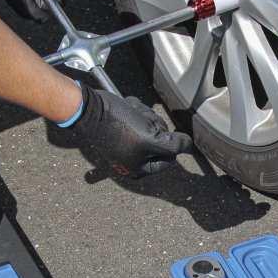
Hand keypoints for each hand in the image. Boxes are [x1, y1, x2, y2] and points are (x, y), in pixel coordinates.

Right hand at [66, 84, 192, 177]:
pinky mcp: (122, 128)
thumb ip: (174, 146)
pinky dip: (136, 110)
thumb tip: (188, 146)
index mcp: (138, 169)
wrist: (90, 108)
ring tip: (131, 115)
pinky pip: (140, 117)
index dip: (167, 144)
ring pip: (152, 126)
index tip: (154, 135)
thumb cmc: (118, 126)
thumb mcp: (151, 139)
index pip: (169, 159)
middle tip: (139, 124)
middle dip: (153, 126)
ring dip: (144, 116)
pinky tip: (126, 109)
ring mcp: (127, 143)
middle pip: (161, 140)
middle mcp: (133, 159)